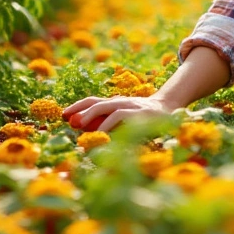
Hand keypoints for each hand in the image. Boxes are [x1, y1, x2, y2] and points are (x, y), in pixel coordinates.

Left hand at [63, 94, 178, 131]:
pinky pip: (120, 116)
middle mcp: (121, 101)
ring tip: (79, 127)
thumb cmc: (144, 119)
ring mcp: (131, 106)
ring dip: (91, 115)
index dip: (77, 106)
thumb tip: (85, 132)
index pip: (92, 100)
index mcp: (115, 102)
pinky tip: (101, 133)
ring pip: (107, 106)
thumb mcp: (124, 120)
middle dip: (80, 110)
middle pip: (96, 102)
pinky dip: (109, 124)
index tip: (62, 115)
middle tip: (68, 120)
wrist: (170, 110)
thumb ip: (108, 124)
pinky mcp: (140, 113)